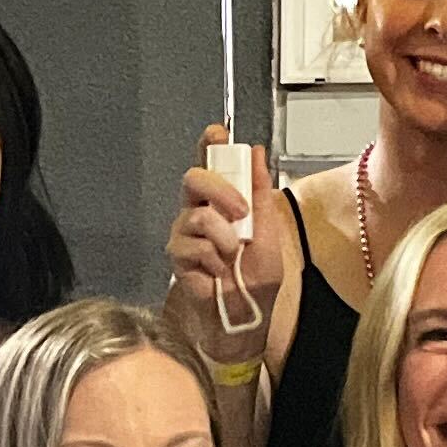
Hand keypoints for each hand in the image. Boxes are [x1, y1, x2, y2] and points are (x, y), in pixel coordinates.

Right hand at [165, 124, 282, 345]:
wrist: (249, 313)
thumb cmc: (258, 276)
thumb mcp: (269, 229)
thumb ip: (261, 191)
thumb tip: (258, 152)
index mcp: (222, 200)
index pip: (211, 164)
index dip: (210, 145)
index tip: (218, 133)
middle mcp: (199, 211)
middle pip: (194, 178)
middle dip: (220, 189)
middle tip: (242, 211)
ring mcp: (185, 233)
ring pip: (197, 215)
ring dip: (224, 236)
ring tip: (233, 255)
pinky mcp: (177, 256)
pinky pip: (191, 244)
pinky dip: (212, 258)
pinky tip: (218, 271)